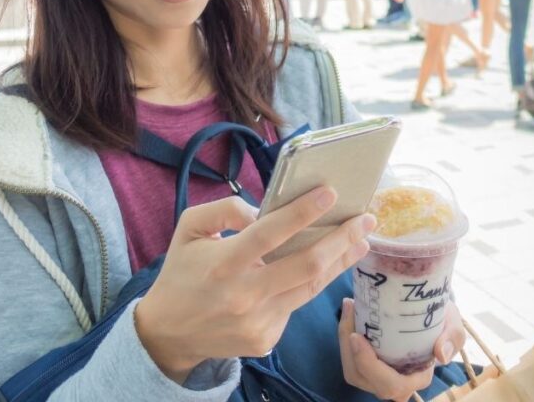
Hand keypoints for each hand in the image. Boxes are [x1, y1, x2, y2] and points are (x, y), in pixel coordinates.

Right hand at [135, 189, 374, 382]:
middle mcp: (244, 294)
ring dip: (341, 262)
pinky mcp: (266, 339)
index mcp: (224, 263)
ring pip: (311, 288)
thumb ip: (224, 209)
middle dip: (342, 239)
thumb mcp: (189, 228)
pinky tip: (326, 267)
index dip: (302, 212)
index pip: (270, 233)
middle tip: (365, 219)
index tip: (331, 193)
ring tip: (361, 240)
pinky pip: (295, 305)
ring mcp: (258, 321)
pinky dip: (310, 284)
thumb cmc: (182, 272)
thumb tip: (261, 210)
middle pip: (306, 265)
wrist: (168, 334)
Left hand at [338, 298, 466, 401]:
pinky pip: (350, 359)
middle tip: (350, 311)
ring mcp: (379, 376)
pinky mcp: (368, 365)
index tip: (357, 336)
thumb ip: (452, 338)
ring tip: (350, 307)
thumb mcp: (454, 326)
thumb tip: (440, 355)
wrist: (431, 314)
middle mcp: (396, 383)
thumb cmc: (443, 323)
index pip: (391, 384)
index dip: (370, 365)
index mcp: (417, 378)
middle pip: (363, 378)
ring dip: (344, 340)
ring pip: (352, 370)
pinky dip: (345, 336)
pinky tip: (350, 312)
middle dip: (349, 348)